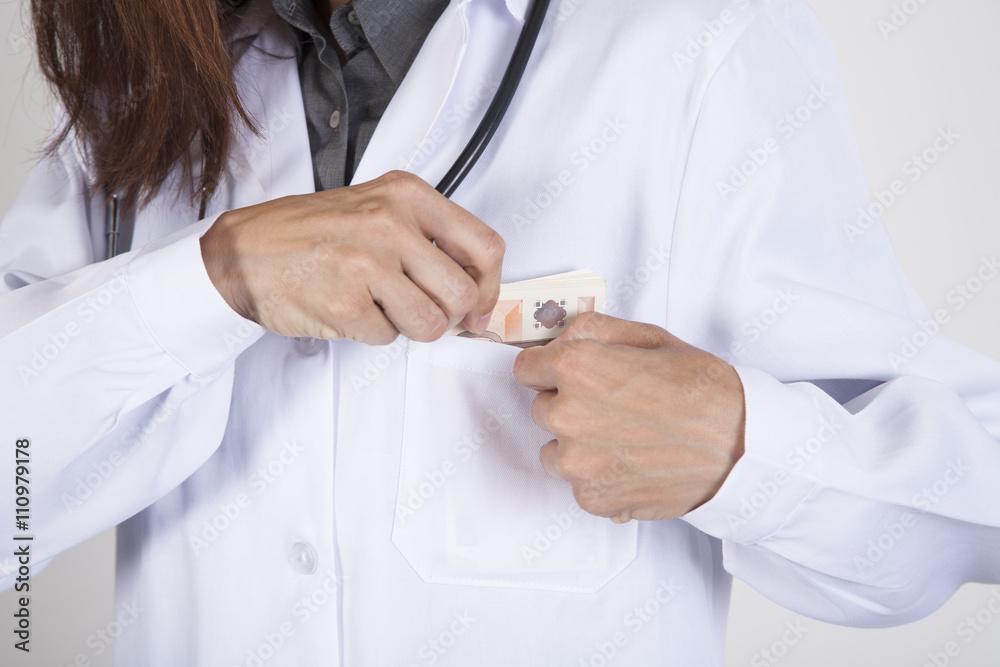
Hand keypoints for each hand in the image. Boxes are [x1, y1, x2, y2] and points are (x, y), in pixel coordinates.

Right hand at [200, 171, 504, 344]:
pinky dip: (371, 332)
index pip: (485, 247)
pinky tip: (347, 308)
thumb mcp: (377, 208)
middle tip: (420, 311)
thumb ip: (429, 239)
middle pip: (462, 294)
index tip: (478, 307)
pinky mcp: (344, 303)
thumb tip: (477, 290)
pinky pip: (387, 338)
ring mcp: (366, 264)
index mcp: (407, 195)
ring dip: (408, 326)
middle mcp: (391, 224)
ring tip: (377, 305)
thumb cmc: (311, 231)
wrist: (243, 251)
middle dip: (447, 315)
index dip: (490, 288)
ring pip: (430, 323)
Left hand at [513, 312, 745, 522]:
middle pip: (541, 408)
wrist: (742, 446)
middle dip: (568, 404)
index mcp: (578, 368)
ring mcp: (578, 463)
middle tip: (615, 406)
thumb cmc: (702, 389)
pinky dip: (597, 475)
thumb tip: (557, 340)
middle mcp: (569, 416)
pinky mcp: (592, 497)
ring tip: (624, 436)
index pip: (525, 368)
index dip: (549, 369)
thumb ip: (592, 330)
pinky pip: (576, 482)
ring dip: (577, 444)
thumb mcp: (649, 337)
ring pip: (553, 448)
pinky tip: (632, 462)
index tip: (568, 376)